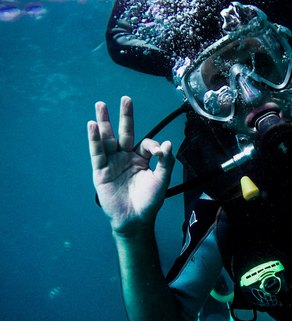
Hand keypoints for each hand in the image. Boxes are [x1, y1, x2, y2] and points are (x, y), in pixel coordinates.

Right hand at [87, 96, 174, 235]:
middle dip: (125, 116)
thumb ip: (165, 161)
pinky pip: (97, 153)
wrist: (135, 220)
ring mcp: (112, 163)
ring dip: (104, 122)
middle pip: (125, 133)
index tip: (159, 152)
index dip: (153, 145)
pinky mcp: (101, 171)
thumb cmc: (150, 202)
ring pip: (108, 139)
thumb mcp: (161, 180)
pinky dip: (94, 140)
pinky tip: (92, 126)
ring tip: (101, 105)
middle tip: (126, 99)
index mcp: (141, 159)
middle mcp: (125, 157)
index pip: (145, 143)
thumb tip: (168, 142)